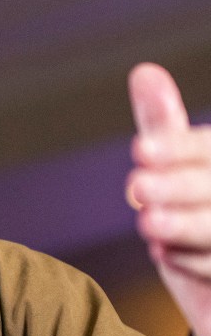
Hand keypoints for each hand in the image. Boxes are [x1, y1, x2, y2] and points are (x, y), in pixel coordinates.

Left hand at [127, 63, 210, 335]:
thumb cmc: (191, 217)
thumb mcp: (175, 171)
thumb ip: (165, 128)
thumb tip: (143, 71)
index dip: (180, 148)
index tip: (140, 151)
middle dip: (179, 185)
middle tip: (138, 187)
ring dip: (186, 224)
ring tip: (148, 223)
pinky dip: (197, 263)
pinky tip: (168, 256)